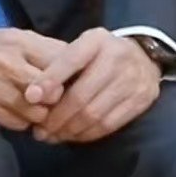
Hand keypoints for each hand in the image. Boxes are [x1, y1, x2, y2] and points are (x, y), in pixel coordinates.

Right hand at [0, 27, 69, 130]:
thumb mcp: (18, 38)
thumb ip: (48, 48)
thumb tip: (79, 62)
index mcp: (18, 44)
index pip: (59, 63)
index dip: (73, 75)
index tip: (77, 80)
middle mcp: (7, 67)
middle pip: (51, 92)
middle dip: (60, 98)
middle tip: (62, 98)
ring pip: (38, 113)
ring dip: (44, 113)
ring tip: (43, 107)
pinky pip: (21, 124)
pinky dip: (26, 121)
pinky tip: (25, 113)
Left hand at [32, 29, 160, 143]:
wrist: (144, 57)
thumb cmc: (100, 55)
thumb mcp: (81, 48)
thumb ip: (58, 66)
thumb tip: (33, 96)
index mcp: (97, 41)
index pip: (70, 60)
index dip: (49, 80)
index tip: (30, 97)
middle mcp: (117, 58)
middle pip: (81, 96)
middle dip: (56, 117)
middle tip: (40, 130)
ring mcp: (132, 80)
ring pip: (94, 114)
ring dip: (69, 130)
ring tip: (53, 135)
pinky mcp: (141, 100)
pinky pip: (108, 124)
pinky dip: (87, 134)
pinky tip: (73, 135)